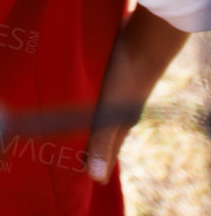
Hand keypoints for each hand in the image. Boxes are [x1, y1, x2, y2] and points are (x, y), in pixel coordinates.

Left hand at [85, 6, 188, 181]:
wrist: (146, 36)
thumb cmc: (126, 76)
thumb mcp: (109, 112)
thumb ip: (101, 142)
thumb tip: (96, 179)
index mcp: (122, 122)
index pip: (106, 149)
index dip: (93, 160)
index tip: (78, 171)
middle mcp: (122, 108)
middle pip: (104, 129)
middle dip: (89, 139)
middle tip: (69, 146)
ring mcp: (119, 87)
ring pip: (101, 107)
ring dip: (87, 114)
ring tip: (69, 118)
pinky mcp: (113, 68)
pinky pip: (98, 85)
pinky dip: (87, 92)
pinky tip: (77, 85)